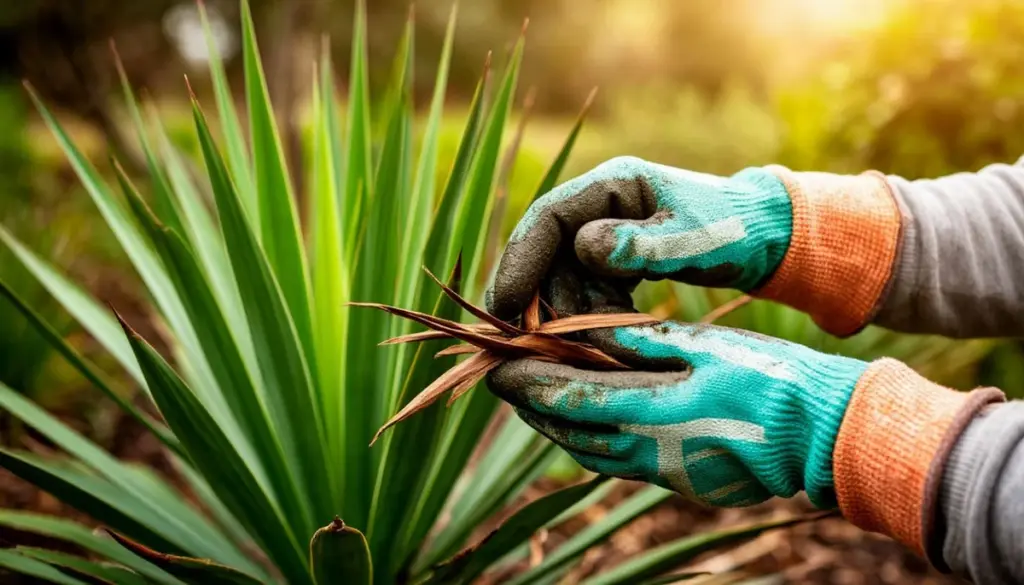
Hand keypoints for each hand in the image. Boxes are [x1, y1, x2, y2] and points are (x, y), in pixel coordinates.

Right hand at [487, 156, 792, 319]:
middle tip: (529, 347)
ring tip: (582, 352)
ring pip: (565, 281)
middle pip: (547, 256)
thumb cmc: (734, 229)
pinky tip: (604, 345)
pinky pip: (587, 293)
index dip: (519, 260)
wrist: (764, 237)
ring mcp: (605, 234)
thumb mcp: (694, 238)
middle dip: (538, 302)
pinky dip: (589, 321)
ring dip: (568, 319)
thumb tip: (585, 248)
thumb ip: (644, 244)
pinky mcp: (614, 261)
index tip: (504, 305)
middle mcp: (600, 207)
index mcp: (613, 185)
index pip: (547, 219)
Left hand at [487, 320, 868, 507]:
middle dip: (531, 405)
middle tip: (504, 378)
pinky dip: (591, 439)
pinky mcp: (680, 483)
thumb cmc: (771, 379)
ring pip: (589, 453)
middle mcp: (650, 453)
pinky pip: (618, 462)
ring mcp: (666, 474)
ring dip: (557, 425)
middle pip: (570, 431)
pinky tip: (587, 418)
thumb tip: (590, 334)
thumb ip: (645, 344)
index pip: (571, 395)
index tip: (497, 364)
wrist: (824, 435)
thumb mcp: (707, 348)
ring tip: (535, 397)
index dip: (527, 381)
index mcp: (655, 412)